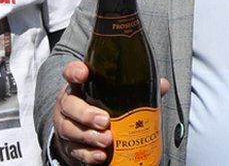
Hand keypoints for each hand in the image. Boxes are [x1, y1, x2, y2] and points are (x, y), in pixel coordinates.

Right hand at [52, 61, 170, 164]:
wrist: (84, 133)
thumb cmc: (102, 106)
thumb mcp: (116, 94)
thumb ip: (138, 87)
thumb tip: (162, 85)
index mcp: (80, 85)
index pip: (72, 72)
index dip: (75, 71)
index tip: (83, 74)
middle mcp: (69, 103)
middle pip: (69, 105)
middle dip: (86, 114)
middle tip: (105, 121)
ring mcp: (65, 125)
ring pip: (70, 130)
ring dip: (89, 136)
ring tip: (107, 140)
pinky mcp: (68, 146)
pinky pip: (75, 151)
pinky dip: (88, 154)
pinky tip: (100, 156)